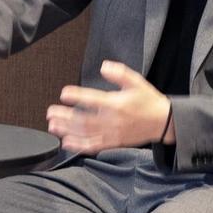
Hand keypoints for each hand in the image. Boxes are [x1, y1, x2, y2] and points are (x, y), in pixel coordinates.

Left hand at [45, 61, 171, 153]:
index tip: (64, 93)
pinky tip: (66, 143)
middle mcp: (112, 120)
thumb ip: (120, 73)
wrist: (162, 122)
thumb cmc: (148, 101)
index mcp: (116, 104)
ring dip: (67, 131)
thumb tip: (104, 66)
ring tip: (52, 126)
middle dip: (65, 117)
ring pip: (85, 134)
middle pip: (84, 120)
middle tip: (50, 112)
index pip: (93, 99)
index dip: (77, 96)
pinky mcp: (113, 143)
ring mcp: (112, 134)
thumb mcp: (137, 82)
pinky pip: (93, 146)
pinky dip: (78, 146)